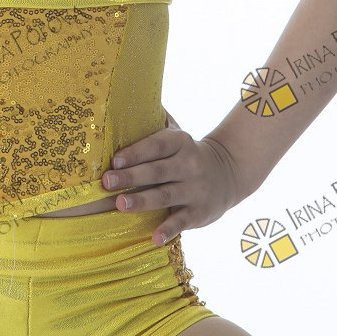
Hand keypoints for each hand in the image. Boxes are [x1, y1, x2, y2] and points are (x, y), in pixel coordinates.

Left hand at [102, 127, 245, 245]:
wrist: (229, 173)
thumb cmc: (188, 153)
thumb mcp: (178, 135)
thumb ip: (157, 121)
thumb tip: (130, 96)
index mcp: (180, 143)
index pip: (156, 146)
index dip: (136, 152)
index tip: (114, 159)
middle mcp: (188, 164)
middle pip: (156, 171)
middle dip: (130, 176)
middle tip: (106, 182)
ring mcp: (195, 189)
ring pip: (166, 195)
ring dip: (142, 201)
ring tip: (120, 204)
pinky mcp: (200, 212)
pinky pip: (182, 221)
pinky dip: (169, 230)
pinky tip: (154, 238)